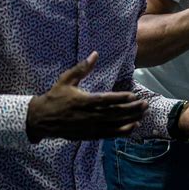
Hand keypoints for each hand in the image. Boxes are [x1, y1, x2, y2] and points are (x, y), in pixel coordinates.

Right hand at [26, 52, 147, 141]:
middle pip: (115, 113)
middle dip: (132, 109)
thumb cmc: (55, 97)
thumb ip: (81, 68)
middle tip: (145, 104)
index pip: (106, 100)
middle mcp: (89, 115)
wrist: (42, 119)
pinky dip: (122, 131)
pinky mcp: (90, 135)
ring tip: (143, 114)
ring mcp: (90, 127)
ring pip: (115, 124)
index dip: (121, 98)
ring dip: (131, 119)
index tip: (134, 95)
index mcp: (84, 101)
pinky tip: (133, 126)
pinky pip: (109, 134)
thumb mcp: (66, 80)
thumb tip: (95, 54)